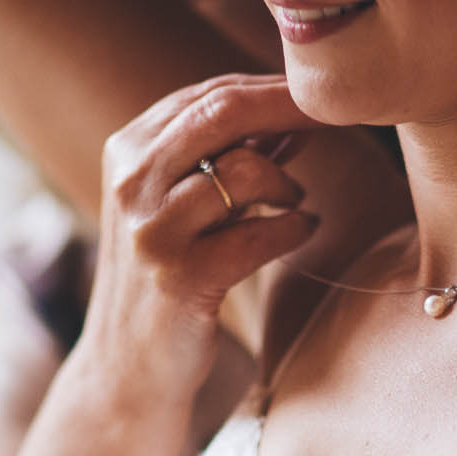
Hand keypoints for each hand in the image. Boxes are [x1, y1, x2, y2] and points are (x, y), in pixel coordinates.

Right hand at [81, 73, 318, 403]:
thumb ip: (222, 155)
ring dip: (287, 185)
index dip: (270, 89)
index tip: (315, 95)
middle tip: (330, 120)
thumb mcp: (177, 203)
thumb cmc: (167, 274)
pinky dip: (294, 229)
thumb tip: (292, 112)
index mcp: (126, 151)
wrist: (128, 366)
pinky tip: (301, 231)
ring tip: (295, 203)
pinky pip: (261, 234)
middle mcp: (131, 183)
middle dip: (288, 110)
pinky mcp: (182, 278)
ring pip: (246, 171)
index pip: (207, 95)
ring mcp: (153, 230)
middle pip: (224, 114)